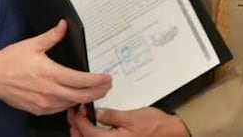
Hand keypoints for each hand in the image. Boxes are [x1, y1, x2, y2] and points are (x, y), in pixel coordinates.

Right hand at [0, 20, 111, 114]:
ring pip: (71, 104)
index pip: (80, 80)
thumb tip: (64, 25)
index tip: (106, 77)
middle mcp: (49, 91)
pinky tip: (75, 98)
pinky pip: (59, 109)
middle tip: (107, 86)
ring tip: (95, 91)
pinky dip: (70, 104)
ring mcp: (43, 103)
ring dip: (85, 99)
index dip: (97, 80)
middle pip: (80, 96)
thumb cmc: (10, 60)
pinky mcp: (38, 110)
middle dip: (97, 92)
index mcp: (50, 73)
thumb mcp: (32, 44)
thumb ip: (52, 36)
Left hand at [69, 105, 189, 136]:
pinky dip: (92, 134)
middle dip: (76, 127)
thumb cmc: (154, 126)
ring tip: (80, 119)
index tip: (78, 108)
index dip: (80, 120)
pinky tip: (92, 125)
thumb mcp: (132, 117)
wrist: (169, 132)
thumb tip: (96, 113)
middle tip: (74, 114)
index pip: (88, 132)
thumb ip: (112, 116)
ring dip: (82, 132)